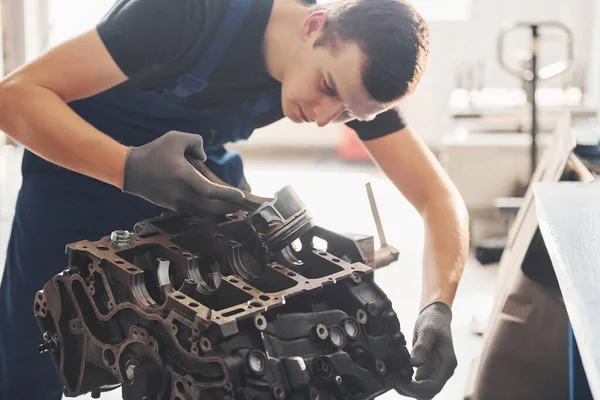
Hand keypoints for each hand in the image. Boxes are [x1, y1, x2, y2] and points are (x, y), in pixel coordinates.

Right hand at [122, 131, 243, 215]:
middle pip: (212, 208)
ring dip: (219, 211)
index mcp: (184, 178)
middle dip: (229, 207)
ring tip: (232, 206)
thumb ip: (196, 142)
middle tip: (242, 204)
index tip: (241, 196)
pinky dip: (208, 210)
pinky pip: (196, 212)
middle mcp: (182, 194)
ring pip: (204, 213)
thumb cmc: (153, 152)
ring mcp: (177, 203)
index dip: (228, 195)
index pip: (211, 191)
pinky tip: (216, 205)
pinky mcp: (173, 206)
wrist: (129, 170)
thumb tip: (204, 158)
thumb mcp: (176, 138)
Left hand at [396, 302, 456, 399]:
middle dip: (412, 391)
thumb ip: (422, 348)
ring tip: (395, 381)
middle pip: (429, 392)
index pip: (434, 387)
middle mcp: (444, 370)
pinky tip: (399, 376)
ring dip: (411, 389)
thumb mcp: (427, 331)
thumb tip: (414, 364)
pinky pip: (421, 381)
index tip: (401, 383)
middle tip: (395, 383)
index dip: (416, 389)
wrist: (435, 315)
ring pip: (425, 389)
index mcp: (448, 364)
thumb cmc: (433, 321)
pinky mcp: (429, 367)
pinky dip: (410, 383)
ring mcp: (437, 370)